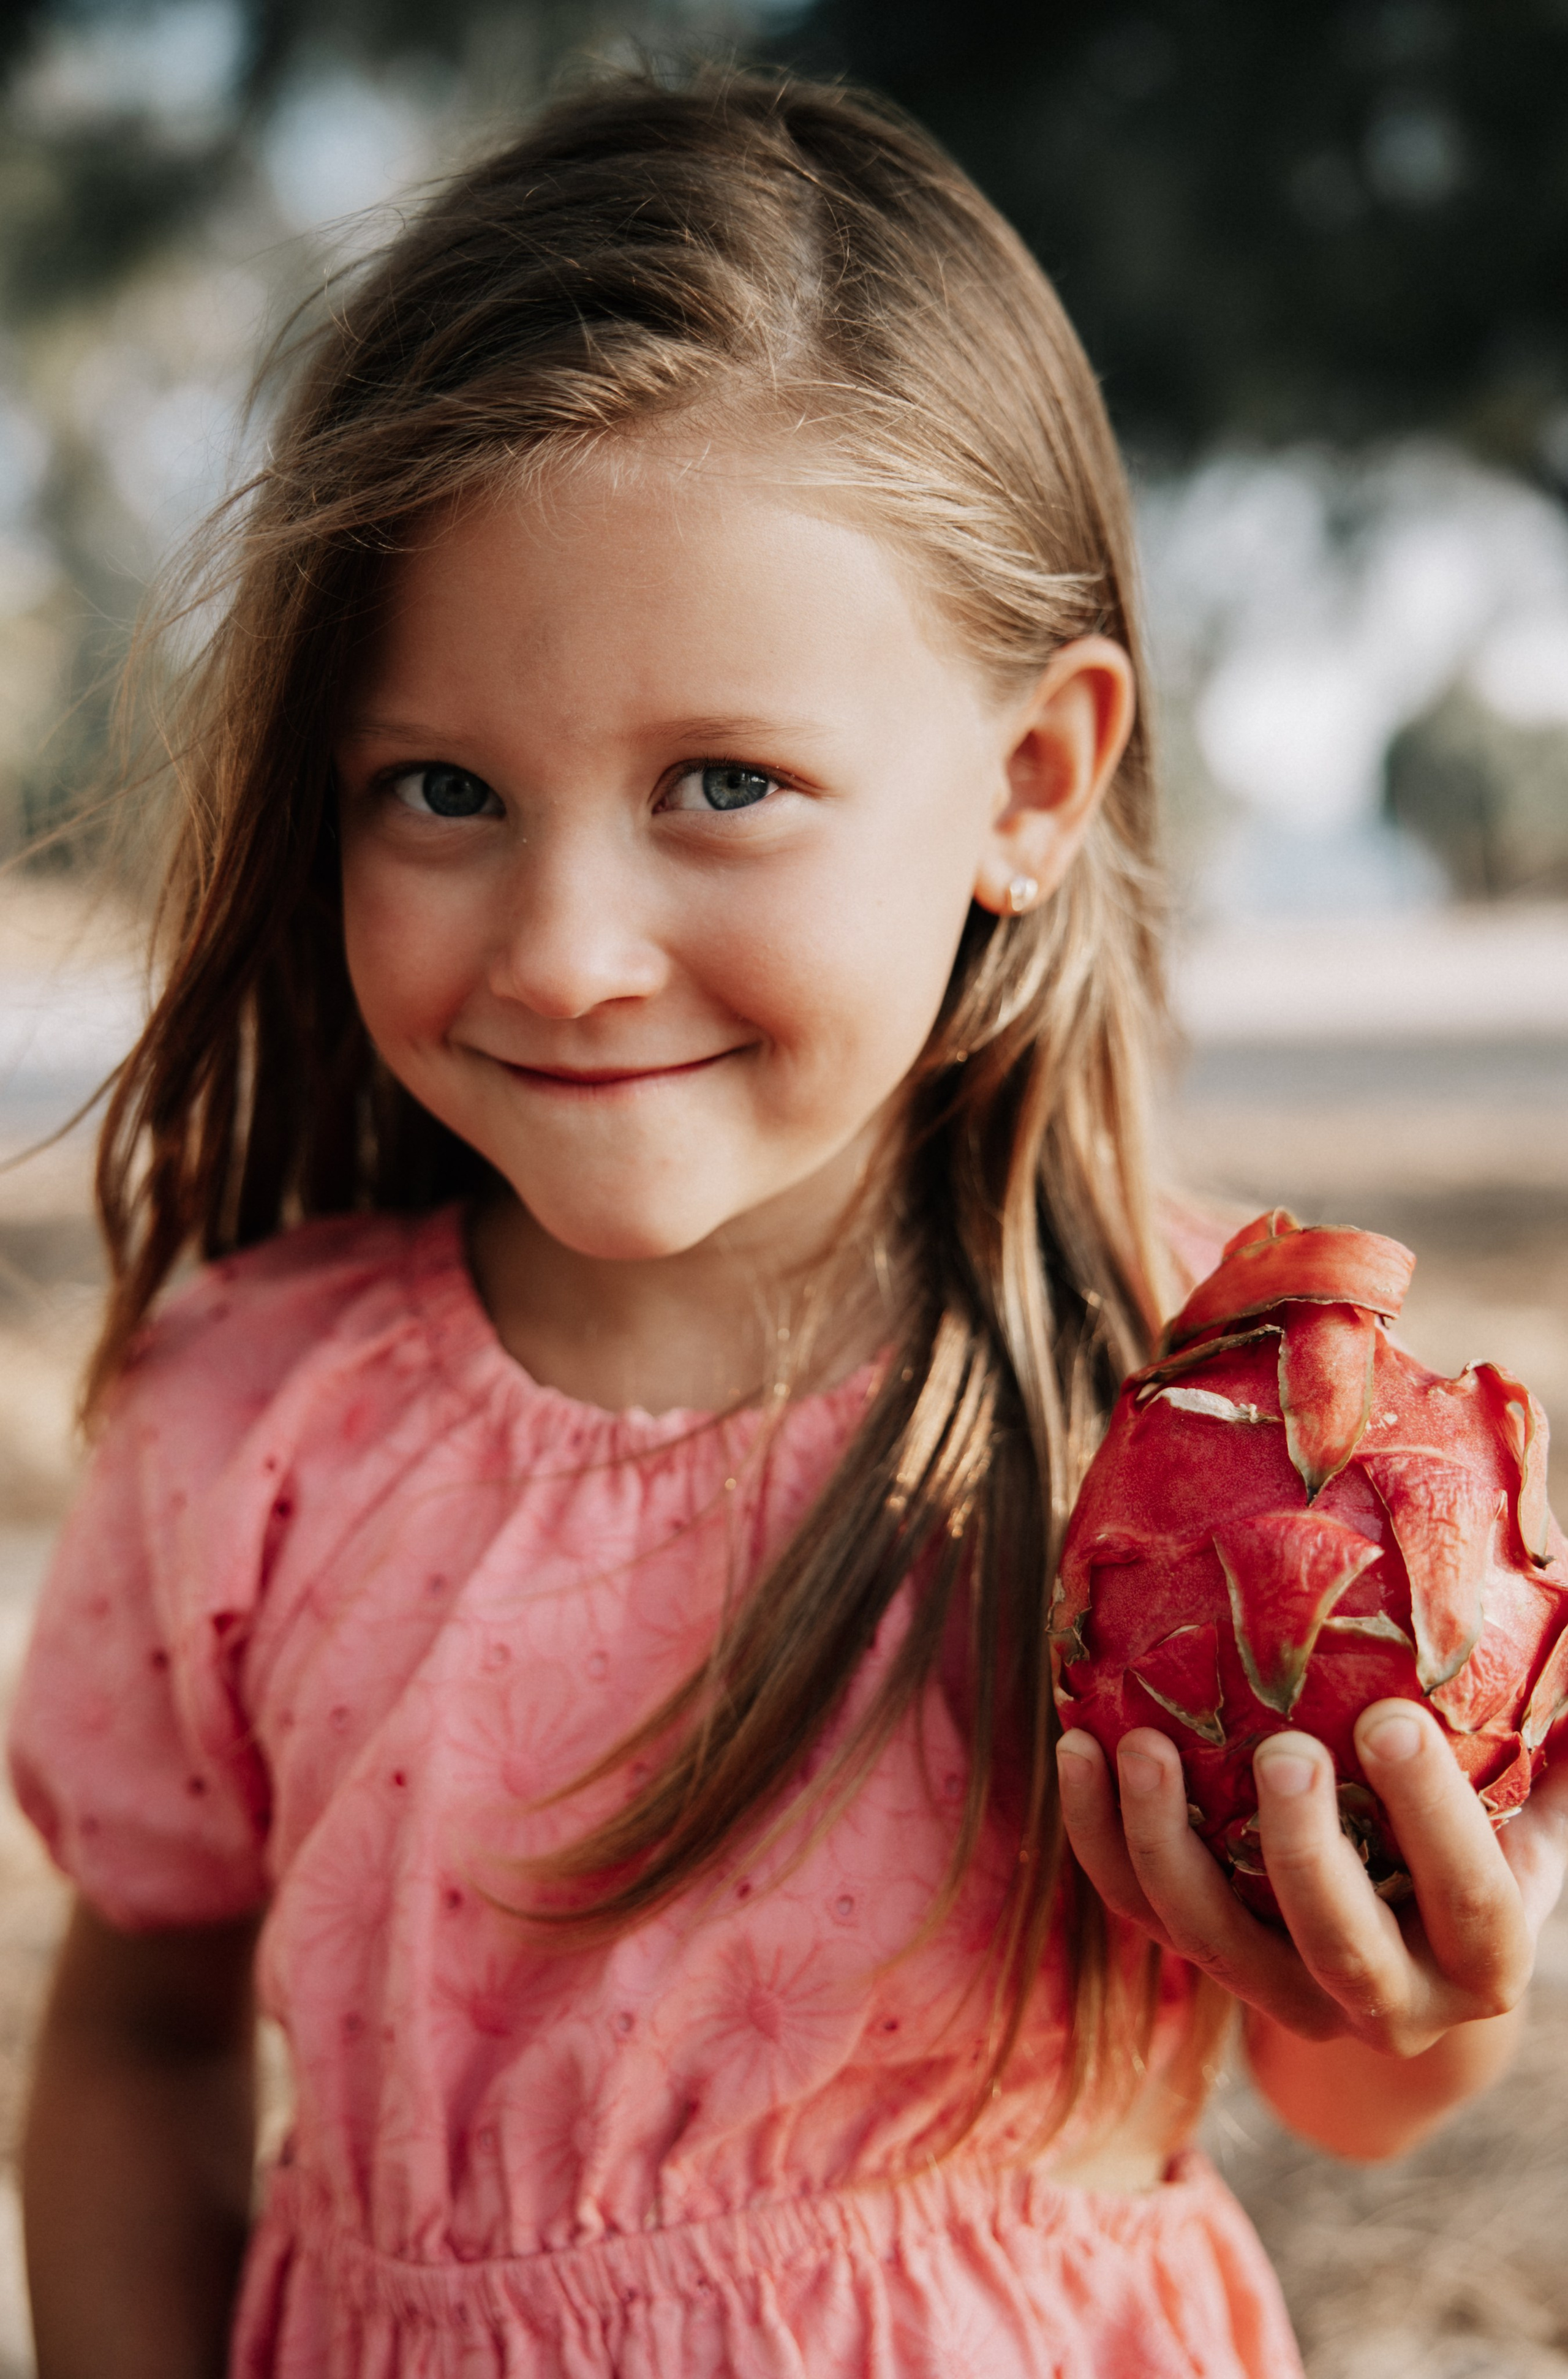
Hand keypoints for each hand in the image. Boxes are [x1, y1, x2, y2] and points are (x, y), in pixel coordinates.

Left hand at [1056, 1702, 1567, 2054]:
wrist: (1411, 1954)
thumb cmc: (1486, 1832)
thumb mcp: (1538, 1802)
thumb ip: (1558, 1735)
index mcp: (1483, 1957)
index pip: (1469, 1898)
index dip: (1433, 1816)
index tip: (1392, 1719)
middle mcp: (1386, 1998)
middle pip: (1336, 1945)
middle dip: (1304, 1853)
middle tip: (1281, 1750)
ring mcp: (1285, 1992)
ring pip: (1214, 1942)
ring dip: (1169, 1845)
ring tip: (1140, 1744)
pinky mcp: (1208, 1963)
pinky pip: (1141, 1911)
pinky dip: (1101, 1835)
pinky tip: (1080, 1745)